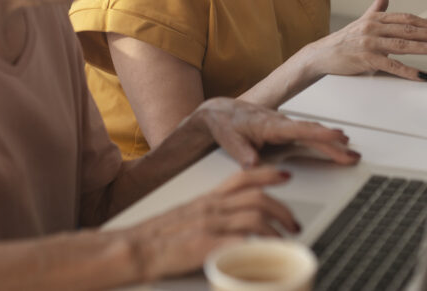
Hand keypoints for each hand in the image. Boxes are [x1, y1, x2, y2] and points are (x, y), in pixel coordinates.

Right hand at [122, 166, 297, 280]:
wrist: (131, 249)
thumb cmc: (155, 239)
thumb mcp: (186, 220)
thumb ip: (208, 219)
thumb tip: (229, 226)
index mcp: (206, 200)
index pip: (242, 178)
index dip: (267, 174)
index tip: (285, 175)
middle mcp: (210, 208)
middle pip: (256, 197)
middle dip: (282, 208)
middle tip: (294, 222)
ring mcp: (208, 224)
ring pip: (254, 216)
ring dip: (276, 227)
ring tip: (286, 238)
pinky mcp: (205, 244)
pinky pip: (240, 241)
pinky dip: (257, 245)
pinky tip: (267, 252)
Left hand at [198, 97, 360, 168]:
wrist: (218, 111)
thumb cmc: (224, 123)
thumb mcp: (228, 140)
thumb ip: (242, 153)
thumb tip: (253, 164)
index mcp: (270, 126)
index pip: (300, 130)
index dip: (320, 134)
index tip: (338, 136)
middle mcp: (280, 123)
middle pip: (312, 133)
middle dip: (334, 144)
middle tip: (352, 155)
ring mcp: (283, 125)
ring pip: (311, 132)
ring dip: (331, 141)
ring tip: (350, 151)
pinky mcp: (282, 128)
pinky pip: (307, 132)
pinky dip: (322, 136)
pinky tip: (332, 140)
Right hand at [296, 0, 426, 81]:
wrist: (321, 54)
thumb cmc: (343, 40)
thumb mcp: (361, 21)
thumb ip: (376, 7)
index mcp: (375, 18)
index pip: (405, 18)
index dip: (424, 22)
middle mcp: (373, 28)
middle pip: (408, 30)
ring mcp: (370, 43)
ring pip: (403, 45)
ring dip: (424, 49)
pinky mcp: (366, 59)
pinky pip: (392, 65)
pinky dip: (408, 71)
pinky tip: (421, 74)